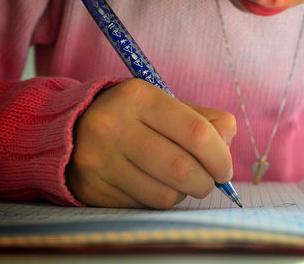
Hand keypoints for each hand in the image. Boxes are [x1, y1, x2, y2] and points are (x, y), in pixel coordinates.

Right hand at [66, 78, 235, 208]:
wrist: (75, 128)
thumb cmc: (134, 117)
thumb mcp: (165, 105)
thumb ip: (204, 120)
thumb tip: (228, 143)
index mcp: (139, 98)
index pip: (196, 133)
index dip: (220, 157)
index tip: (225, 170)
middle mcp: (113, 126)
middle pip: (182, 169)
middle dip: (206, 182)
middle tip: (208, 180)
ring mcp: (99, 160)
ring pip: (164, 195)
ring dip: (183, 193)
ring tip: (178, 180)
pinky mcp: (93, 188)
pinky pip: (144, 206)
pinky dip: (159, 199)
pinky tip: (153, 184)